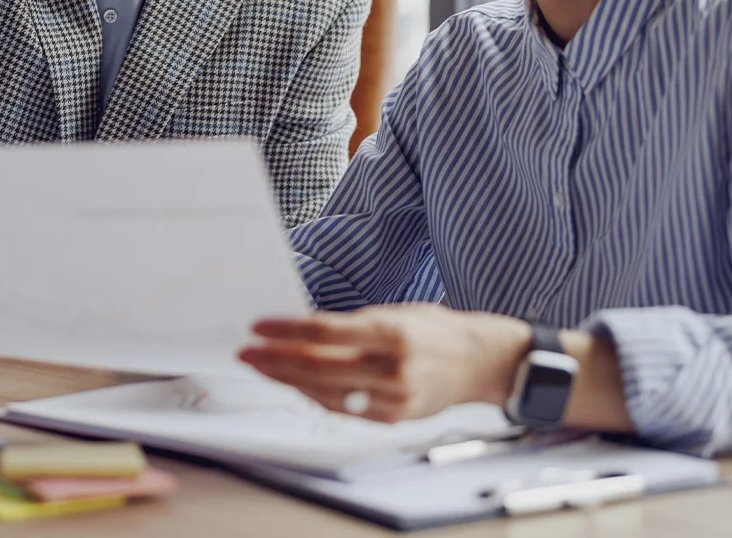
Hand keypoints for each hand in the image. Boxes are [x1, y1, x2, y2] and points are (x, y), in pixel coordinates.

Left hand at [238, 303, 531, 422]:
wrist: (483, 362)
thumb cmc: (438, 330)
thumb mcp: (398, 313)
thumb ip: (356, 324)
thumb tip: (306, 329)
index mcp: (393, 332)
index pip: (326, 332)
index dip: (286, 330)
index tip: (259, 326)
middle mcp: (392, 368)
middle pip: (319, 367)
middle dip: (276, 360)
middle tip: (247, 352)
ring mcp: (394, 398)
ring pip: (326, 393)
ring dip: (288, 381)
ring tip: (263, 368)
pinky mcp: (395, 418)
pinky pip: (344, 410)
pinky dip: (316, 397)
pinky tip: (296, 386)